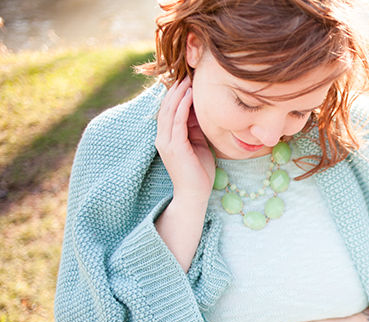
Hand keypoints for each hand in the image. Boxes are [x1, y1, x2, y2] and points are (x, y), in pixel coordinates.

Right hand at [155, 77, 214, 205]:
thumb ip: (195, 128)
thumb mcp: (198, 144)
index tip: (188, 80)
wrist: (195, 194)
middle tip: (188, 74)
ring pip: (169, 111)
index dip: (177, 94)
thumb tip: (200, 110)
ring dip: (179, 94)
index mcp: (167, 137)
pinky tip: (191, 95)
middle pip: (166, 106)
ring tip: (189, 80)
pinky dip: (183, 106)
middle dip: (177, 89)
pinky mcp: (173, 147)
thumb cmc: (199, 171)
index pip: (169, 110)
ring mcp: (166, 142)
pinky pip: (177, 121)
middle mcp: (162, 137)